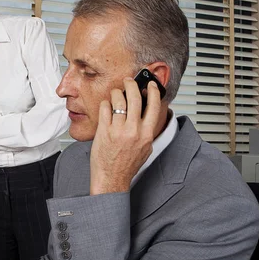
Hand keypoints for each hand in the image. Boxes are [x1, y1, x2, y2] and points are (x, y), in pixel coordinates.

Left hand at [90, 78, 161, 194]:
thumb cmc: (127, 165)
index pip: (154, 105)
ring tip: (115, 94)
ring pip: (118, 99)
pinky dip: (105, 104)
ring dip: (116, 92)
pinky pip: (105, 108)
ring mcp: (118, 130)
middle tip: (128, 81)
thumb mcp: (145, 148)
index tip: (150, 84)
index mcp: (146, 134)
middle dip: (131, 84)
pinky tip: (106, 107)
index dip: (153, 90)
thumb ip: (147, 130)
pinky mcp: (104, 131)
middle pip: (134, 97)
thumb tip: (148, 111)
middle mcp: (133, 131)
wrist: (112, 178)